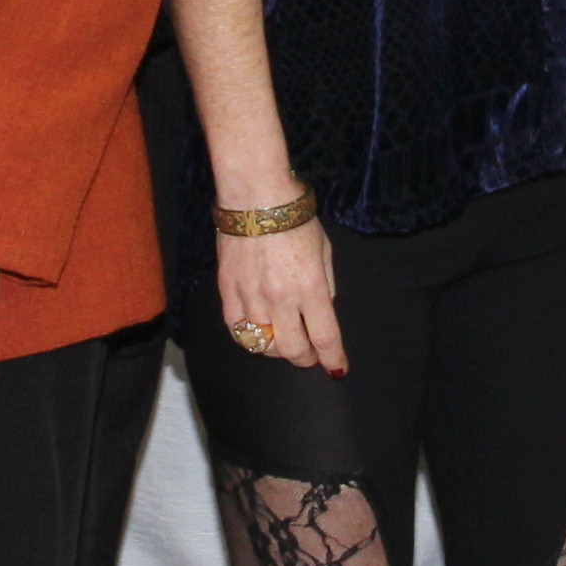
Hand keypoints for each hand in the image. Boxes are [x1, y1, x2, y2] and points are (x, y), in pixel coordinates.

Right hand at [212, 213, 343, 370]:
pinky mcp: (228, 291)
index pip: (325, 338)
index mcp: (310, 287)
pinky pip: (236, 329)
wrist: (255, 197)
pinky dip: (249, 337)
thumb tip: (323, 310)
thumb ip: (326, 284)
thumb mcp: (324, 250)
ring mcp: (251, 297)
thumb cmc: (295, 218)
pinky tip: (258, 331)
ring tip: (283, 338)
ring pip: (263, 346)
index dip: (333, 359)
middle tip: (310, 353)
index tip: (337, 368)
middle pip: (292, 350)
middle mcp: (280, 298)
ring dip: (277, 349)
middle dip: (305, 358)